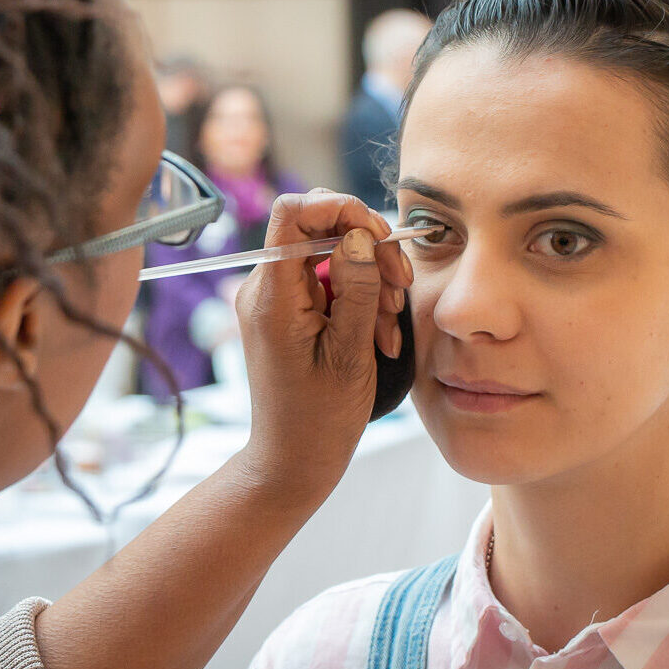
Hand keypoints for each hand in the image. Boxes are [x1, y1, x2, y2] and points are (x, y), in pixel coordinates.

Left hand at [234, 188, 412, 506]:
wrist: (294, 460)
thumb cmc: (319, 418)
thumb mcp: (350, 353)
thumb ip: (358, 288)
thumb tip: (362, 236)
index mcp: (273, 295)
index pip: (292, 212)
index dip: (339, 208)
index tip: (379, 234)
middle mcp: (267, 288)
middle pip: (319, 229)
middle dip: (368, 250)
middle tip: (400, 287)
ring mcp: (279, 299)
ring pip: (332, 255)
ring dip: (372, 281)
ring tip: (390, 328)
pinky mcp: (292, 311)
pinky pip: (330, 283)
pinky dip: (361, 300)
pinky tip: (380, 336)